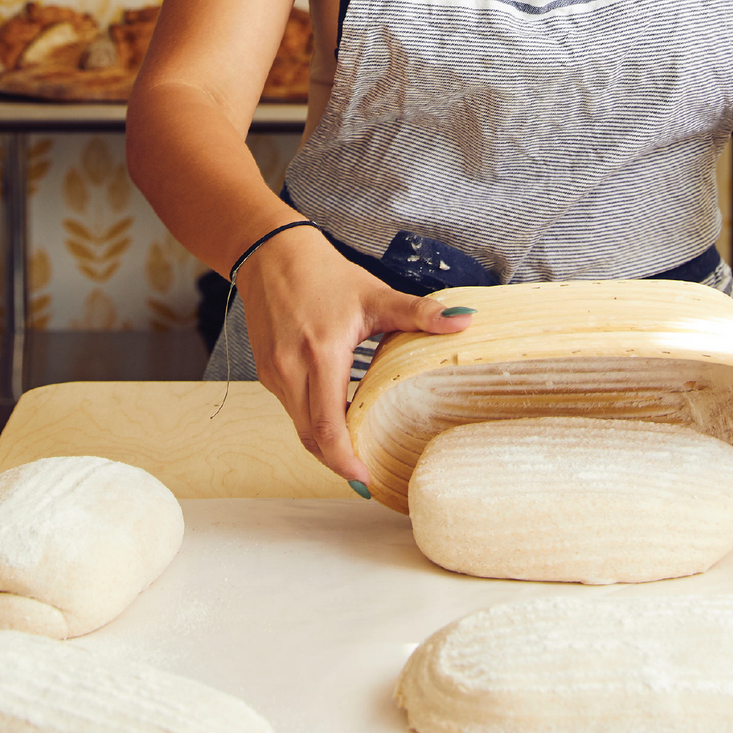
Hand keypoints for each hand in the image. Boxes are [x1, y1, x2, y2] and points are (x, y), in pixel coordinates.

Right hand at [233, 226, 475, 487]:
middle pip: (311, 437)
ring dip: (325, 443)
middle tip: (367, 475)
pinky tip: (336, 419)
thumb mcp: (375, 294)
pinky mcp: (267, 372)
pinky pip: (291, 409)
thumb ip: (419, 313)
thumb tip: (464, 322)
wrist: (271, 253)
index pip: (328, 426)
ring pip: (299, 426)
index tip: (366, 479)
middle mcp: (291, 368)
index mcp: (321, 353)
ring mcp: (274, 373)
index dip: (345, 460)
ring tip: (356, 452)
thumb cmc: (323, 273)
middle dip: (338, 461)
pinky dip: (313, 421)